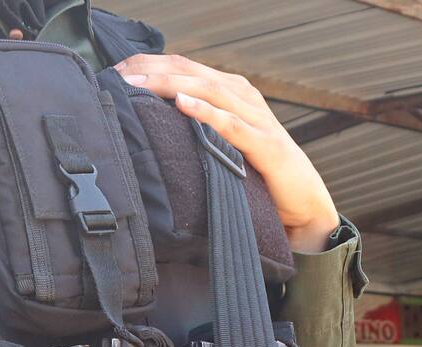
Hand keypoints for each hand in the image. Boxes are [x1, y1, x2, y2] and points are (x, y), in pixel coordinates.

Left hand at [115, 54, 338, 252]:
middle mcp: (243, 97)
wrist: (304, 206)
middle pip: (191, 72)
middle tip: (117, 75)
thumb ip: (198, 132)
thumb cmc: (263, 177)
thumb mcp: (224, 147)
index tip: (116, 74)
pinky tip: (182, 105)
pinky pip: (231, 124)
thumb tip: (156, 131)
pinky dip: (206, 112)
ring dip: (171, 85)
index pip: (185, 68)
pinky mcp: (265, 145)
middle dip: (152, 70)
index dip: (151, 65)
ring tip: (139, 84)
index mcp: (231, 93)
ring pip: (208, 90)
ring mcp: (256, 118)